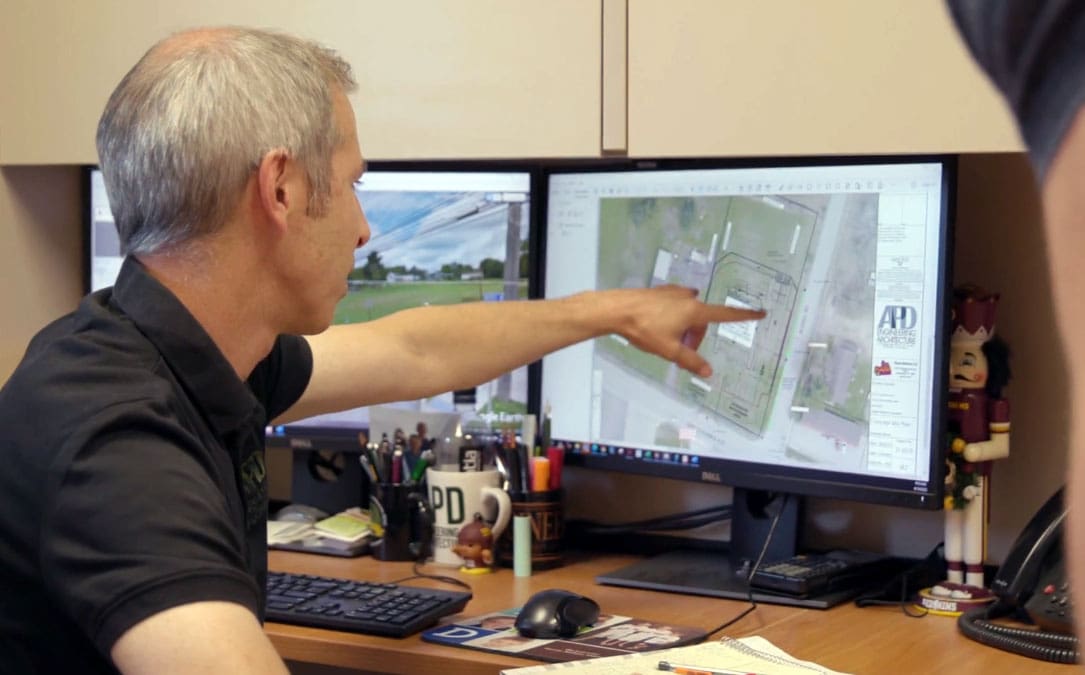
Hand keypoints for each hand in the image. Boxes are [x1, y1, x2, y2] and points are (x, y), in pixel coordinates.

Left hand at [612, 285, 765, 376]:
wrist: (617, 309)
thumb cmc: (645, 329)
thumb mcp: (669, 350)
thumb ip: (690, 361)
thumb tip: (708, 372)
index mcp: (694, 311)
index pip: (725, 315)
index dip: (744, 316)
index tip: (760, 313)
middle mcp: (687, 297)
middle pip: (702, 319)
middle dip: (696, 336)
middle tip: (681, 351)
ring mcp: (673, 292)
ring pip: (687, 313)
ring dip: (684, 327)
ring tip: (666, 340)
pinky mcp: (660, 291)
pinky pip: (675, 306)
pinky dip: (674, 318)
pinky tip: (659, 325)